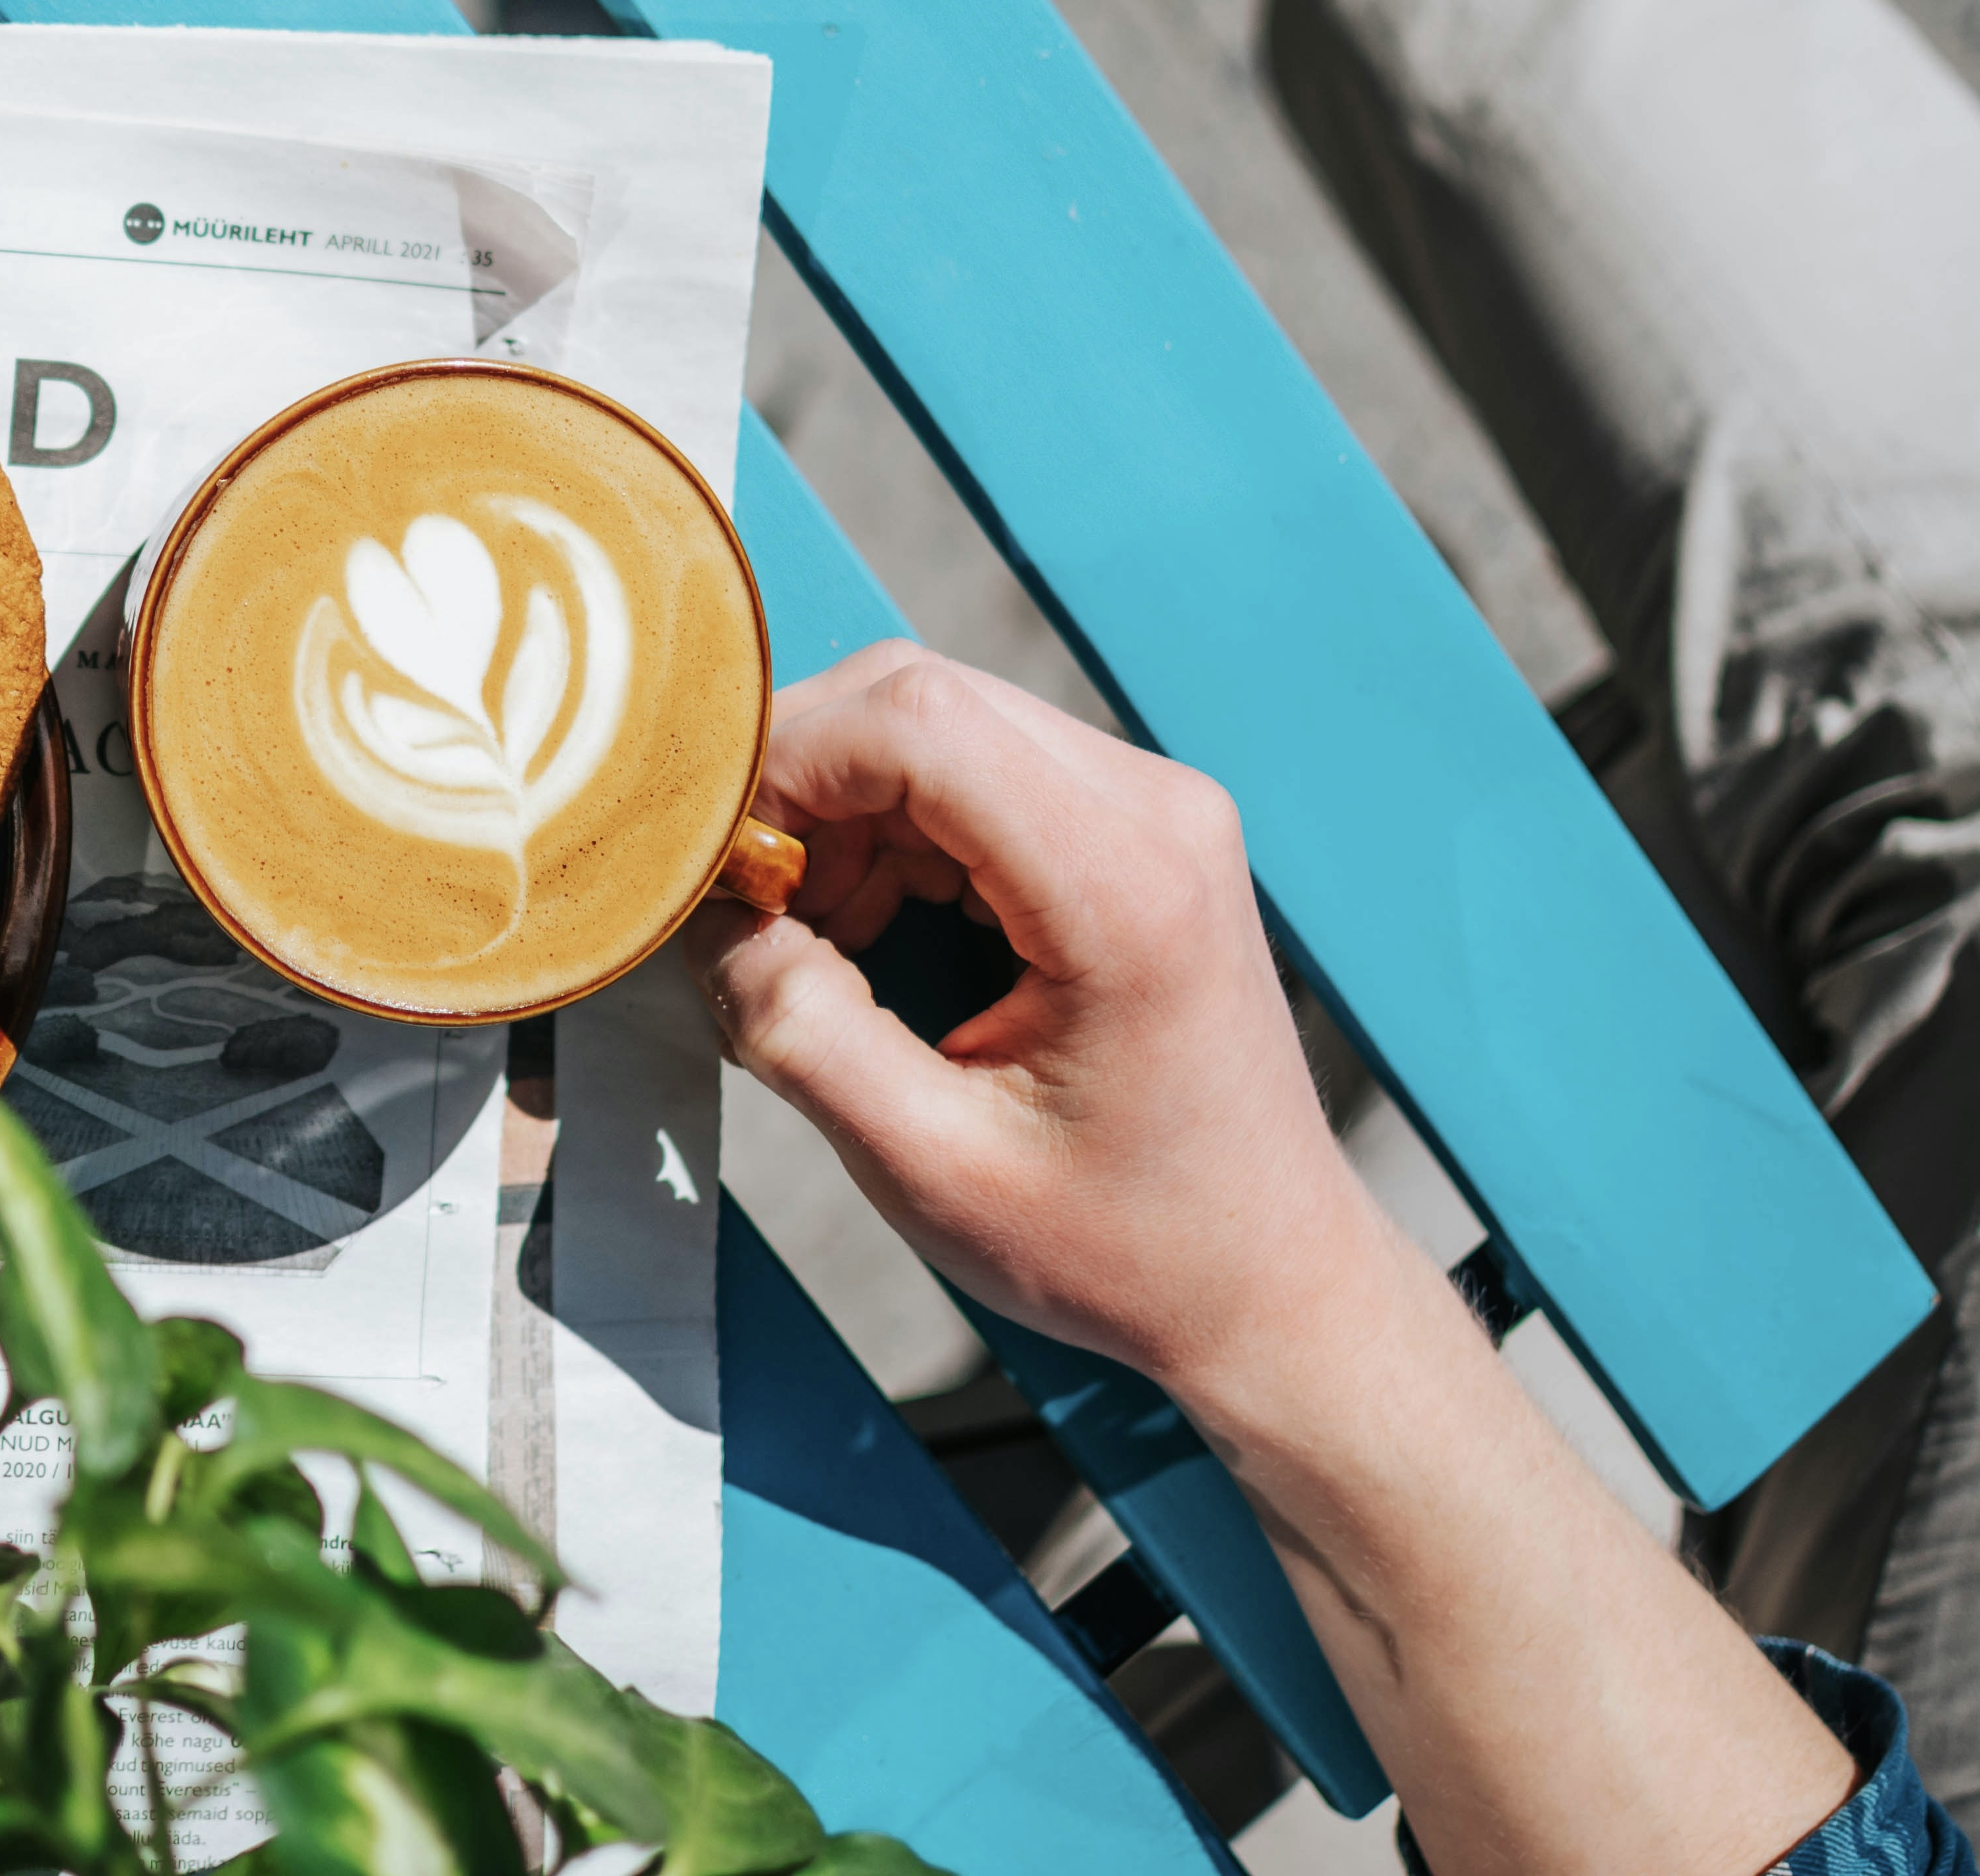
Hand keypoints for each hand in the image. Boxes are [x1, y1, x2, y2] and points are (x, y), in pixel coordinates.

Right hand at [684, 641, 1386, 1398]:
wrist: (1268, 1280)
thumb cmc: (1124, 1246)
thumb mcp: (931, 1168)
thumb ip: (801, 1034)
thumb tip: (711, 926)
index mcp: (1122, 887)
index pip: (915, 721)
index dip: (783, 765)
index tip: (716, 867)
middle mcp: (1155, 809)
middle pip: (918, 699)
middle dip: (799, 788)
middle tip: (747, 913)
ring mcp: (1153, 808)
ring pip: (935, 726)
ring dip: (840, 816)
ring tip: (810, 945)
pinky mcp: (1133, 828)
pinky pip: (973, 771)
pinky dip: (890, 834)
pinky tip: (869, 936)